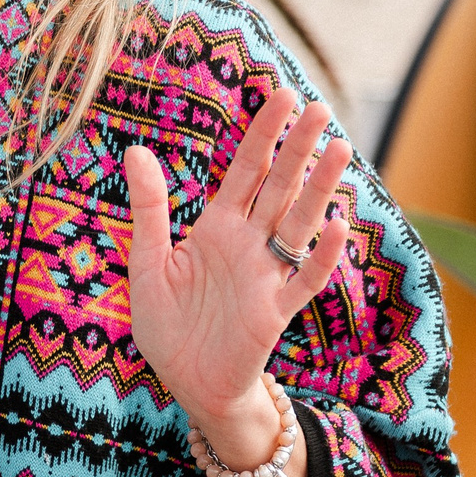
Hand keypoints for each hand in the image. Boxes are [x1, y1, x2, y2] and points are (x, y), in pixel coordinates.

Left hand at [120, 92, 352, 455]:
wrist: (185, 382)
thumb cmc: (168, 324)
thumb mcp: (148, 261)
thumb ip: (149, 208)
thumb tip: (136, 150)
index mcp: (218, 227)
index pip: (247, 170)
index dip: (264, 134)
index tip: (282, 94)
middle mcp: (249, 244)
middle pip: (279, 188)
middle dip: (298, 149)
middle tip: (320, 107)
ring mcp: (266, 276)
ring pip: (299, 224)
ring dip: (318, 189)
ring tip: (339, 150)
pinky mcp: (274, 312)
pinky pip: (303, 279)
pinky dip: (322, 256)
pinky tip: (338, 226)